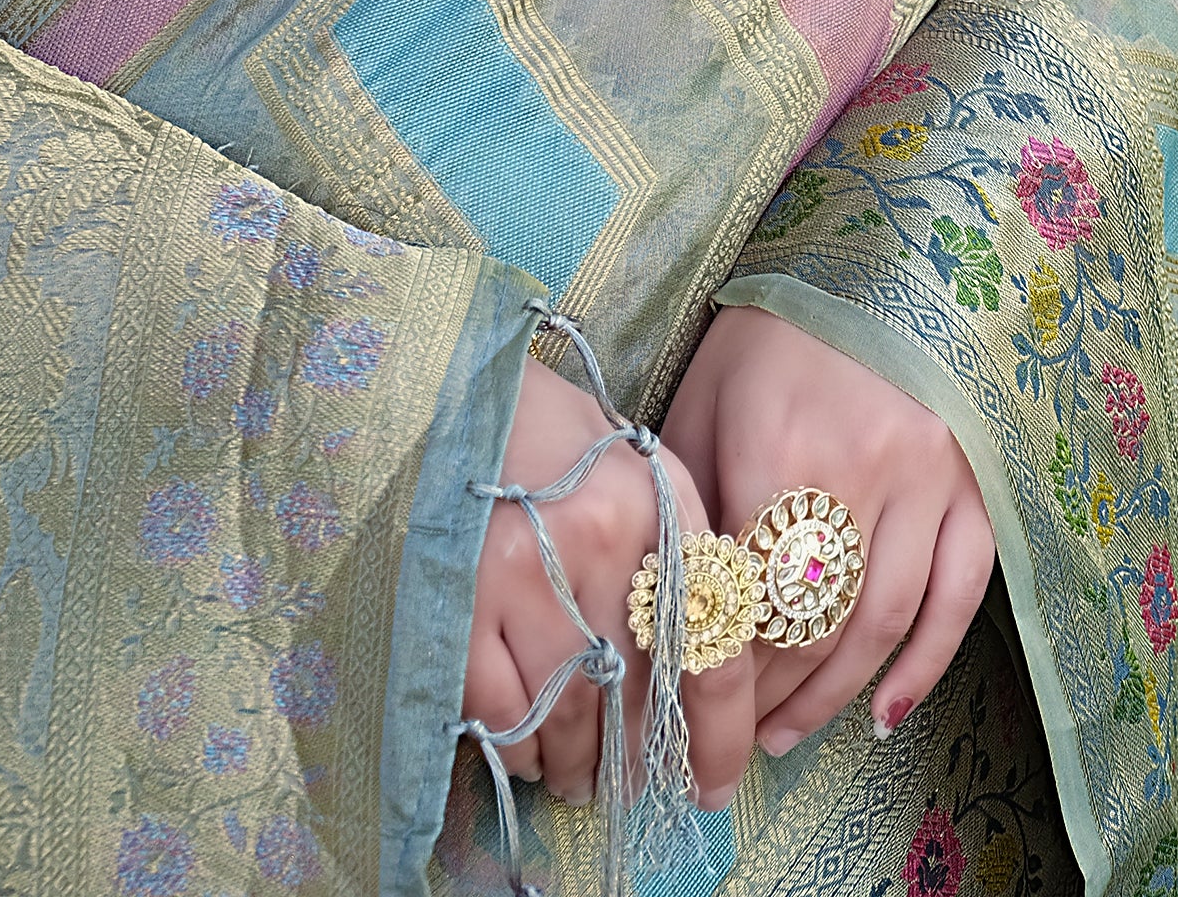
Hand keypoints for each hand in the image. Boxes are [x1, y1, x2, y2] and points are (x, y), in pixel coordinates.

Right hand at [449, 354, 683, 834]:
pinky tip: (528, 752)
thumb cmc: (562, 441)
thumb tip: (707, 679)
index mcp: (664, 511)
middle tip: (638, 787)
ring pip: (569, 715)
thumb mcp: (645, 478)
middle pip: (637, 695)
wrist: (457, 391)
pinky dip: (518, 748)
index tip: (717, 786)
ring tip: (582, 779)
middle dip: (641, 760)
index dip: (720, 736)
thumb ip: (680, 566)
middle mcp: (602, 543)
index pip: (713, 650)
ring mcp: (523, 572)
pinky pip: (499, 712)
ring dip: (579, 766)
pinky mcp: (457, 598)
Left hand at [656, 304, 999, 795]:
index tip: (684, 703)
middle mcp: (861, 472)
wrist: (881, 263)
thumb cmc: (772, 338)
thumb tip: (667, 610)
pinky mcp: (978, 487)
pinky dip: (925, 666)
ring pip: (882, 623)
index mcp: (778, 451)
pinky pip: (960, 596)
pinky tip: (885, 715)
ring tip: (787, 736)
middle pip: (809, 624)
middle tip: (728, 736)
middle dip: (763, 697)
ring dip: (832, 697)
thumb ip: (689, 501)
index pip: (742, 600)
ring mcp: (931, 481)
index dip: (713, 668)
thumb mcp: (703, 400)